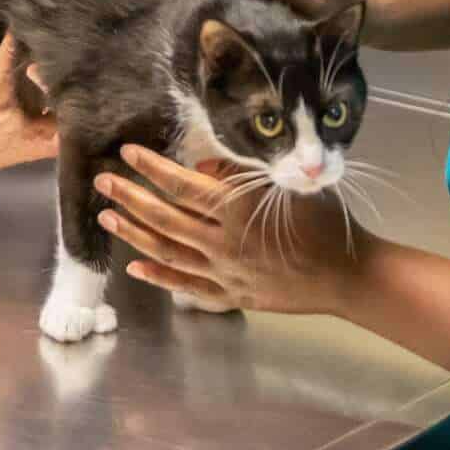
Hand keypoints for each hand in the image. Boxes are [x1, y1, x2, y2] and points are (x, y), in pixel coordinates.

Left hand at [95, 145, 369, 315]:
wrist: (346, 274)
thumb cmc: (321, 221)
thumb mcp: (283, 186)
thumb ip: (239, 175)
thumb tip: (200, 166)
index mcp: (237, 209)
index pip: (181, 184)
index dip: (151, 168)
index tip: (127, 153)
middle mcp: (224, 242)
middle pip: (165, 217)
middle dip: (129, 198)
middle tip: (103, 183)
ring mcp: (225, 273)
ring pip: (168, 251)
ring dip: (135, 234)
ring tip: (107, 220)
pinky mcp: (231, 296)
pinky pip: (187, 286)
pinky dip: (159, 277)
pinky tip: (135, 267)